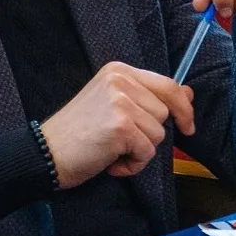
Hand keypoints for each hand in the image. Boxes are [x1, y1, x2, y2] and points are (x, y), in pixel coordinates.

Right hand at [41, 62, 194, 187]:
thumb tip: (188, 93)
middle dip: (149, 134)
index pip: (168, 84)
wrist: (46, 153)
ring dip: (139, 151)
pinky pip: (147, 152)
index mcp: (119, 71)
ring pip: (158, 134)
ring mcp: (121, 101)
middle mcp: (121, 80)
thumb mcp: (115, 105)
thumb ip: (149, 97)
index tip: (188, 125)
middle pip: (164, 113)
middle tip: (121, 141)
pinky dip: (132, 165)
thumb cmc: (79, 133)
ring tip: (112, 150)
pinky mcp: (120, 125)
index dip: (183, 107)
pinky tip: (110, 161)